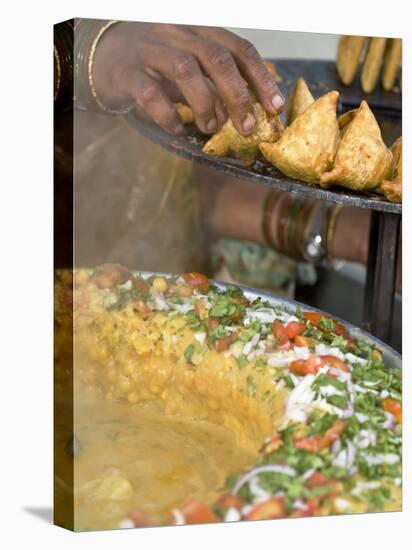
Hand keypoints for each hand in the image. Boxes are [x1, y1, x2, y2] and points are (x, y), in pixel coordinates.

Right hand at [93, 22, 284, 135]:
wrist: (105, 57)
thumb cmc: (156, 64)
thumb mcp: (190, 62)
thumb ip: (215, 78)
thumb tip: (249, 108)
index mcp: (199, 30)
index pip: (238, 48)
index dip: (260, 77)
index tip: (275, 106)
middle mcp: (177, 33)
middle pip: (217, 58)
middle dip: (237, 95)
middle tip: (246, 126)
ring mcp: (150, 49)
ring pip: (186, 69)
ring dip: (205, 104)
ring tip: (210, 128)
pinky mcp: (127, 71)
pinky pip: (151, 93)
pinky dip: (168, 115)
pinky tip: (176, 128)